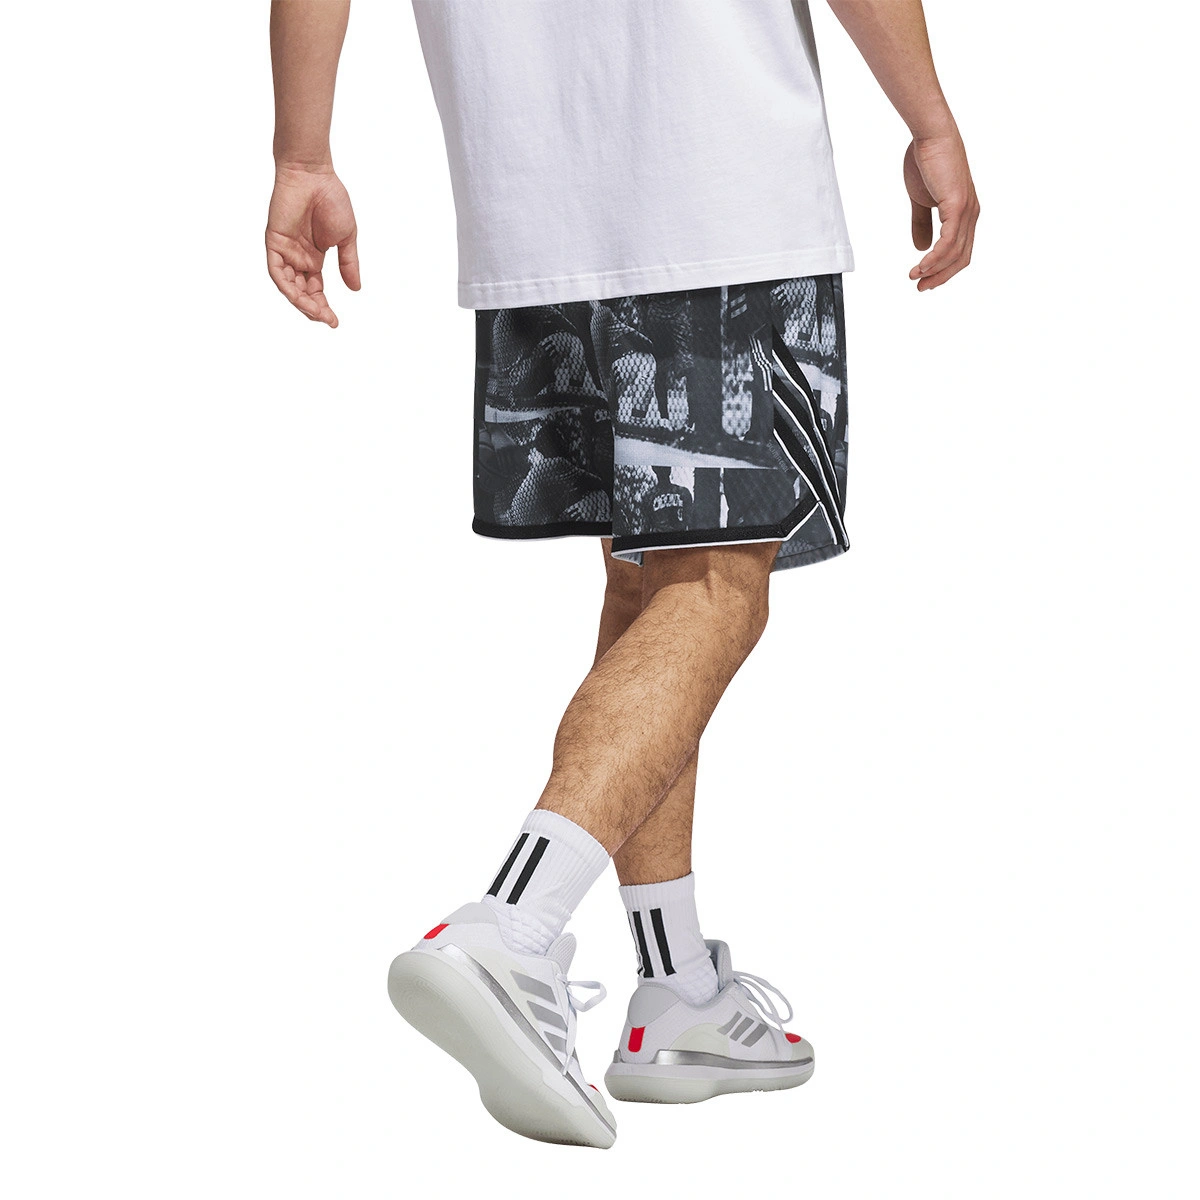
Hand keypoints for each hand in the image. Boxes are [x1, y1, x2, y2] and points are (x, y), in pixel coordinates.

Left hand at [266, 165, 359, 326]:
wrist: (313, 174)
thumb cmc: (331, 199)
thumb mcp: (346, 237)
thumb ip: (348, 263)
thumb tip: (355, 289)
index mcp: (314, 258)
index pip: (316, 289)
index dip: (324, 307)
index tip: (335, 322)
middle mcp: (298, 258)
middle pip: (302, 292)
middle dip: (313, 309)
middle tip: (326, 320)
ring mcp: (285, 251)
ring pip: (288, 286)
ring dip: (300, 302)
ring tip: (315, 313)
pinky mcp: (274, 242)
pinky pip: (277, 271)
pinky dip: (286, 286)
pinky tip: (299, 297)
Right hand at [904, 133, 978, 291]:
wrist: (931, 136)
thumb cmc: (926, 161)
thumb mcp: (921, 199)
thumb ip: (921, 224)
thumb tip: (922, 248)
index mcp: (964, 213)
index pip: (959, 250)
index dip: (943, 268)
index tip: (924, 279)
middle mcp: (971, 214)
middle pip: (960, 257)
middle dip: (940, 276)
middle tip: (921, 287)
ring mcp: (967, 211)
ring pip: (954, 253)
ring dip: (934, 270)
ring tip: (915, 277)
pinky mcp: (958, 206)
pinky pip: (948, 242)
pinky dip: (935, 258)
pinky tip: (922, 266)